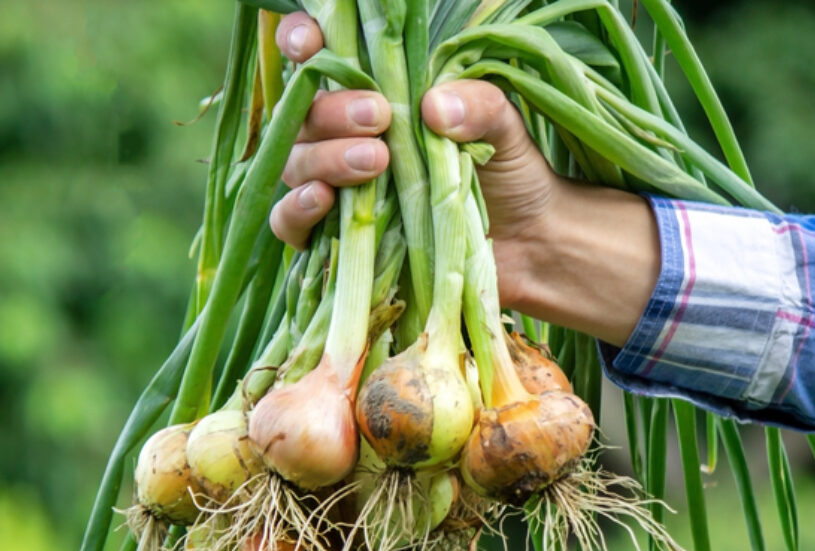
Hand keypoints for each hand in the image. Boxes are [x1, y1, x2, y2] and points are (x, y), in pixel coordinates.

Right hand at [271, 13, 659, 346]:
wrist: (528, 244)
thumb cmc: (509, 173)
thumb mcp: (503, 127)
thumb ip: (477, 105)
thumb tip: (434, 106)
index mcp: (373, 99)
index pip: (318, 62)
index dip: (300, 44)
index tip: (309, 42)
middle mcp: (341, 140)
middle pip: (303, 116)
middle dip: (333, 111)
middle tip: (379, 117)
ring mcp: (332, 189)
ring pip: (295, 163)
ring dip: (326, 158)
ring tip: (377, 161)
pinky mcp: (330, 240)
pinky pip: (287, 222)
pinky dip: (297, 208)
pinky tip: (326, 199)